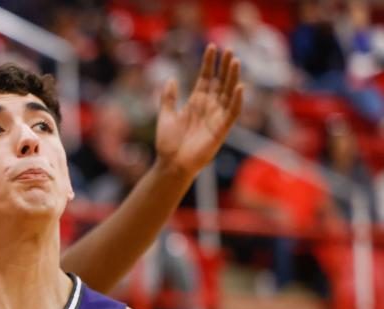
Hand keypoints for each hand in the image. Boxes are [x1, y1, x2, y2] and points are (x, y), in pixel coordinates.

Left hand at [154, 44, 243, 177]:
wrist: (170, 164)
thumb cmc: (167, 143)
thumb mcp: (165, 116)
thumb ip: (168, 98)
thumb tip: (171, 78)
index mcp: (196, 102)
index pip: (206, 78)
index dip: (209, 63)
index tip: (211, 46)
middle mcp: (208, 107)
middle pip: (220, 82)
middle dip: (224, 66)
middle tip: (229, 48)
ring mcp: (216, 118)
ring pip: (228, 93)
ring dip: (233, 78)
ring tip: (235, 61)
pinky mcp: (221, 130)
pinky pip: (232, 113)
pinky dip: (236, 101)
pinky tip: (240, 87)